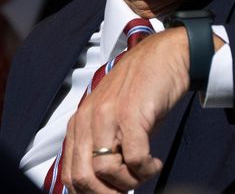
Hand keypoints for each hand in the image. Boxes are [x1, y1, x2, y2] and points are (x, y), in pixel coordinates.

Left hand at [60, 27, 190, 192]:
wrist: (164, 55)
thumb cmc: (142, 89)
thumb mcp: (112, 119)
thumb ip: (101, 146)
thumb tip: (103, 185)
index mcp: (79, 123)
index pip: (70, 174)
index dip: (89, 193)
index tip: (110, 193)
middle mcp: (89, 119)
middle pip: (82, 177)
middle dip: (107, 193)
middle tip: (128, 189)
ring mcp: (109, 116)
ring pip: (106, 172)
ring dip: (130, 181)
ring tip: (144, 171)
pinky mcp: (132, 114)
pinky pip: (135, 159)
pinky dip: (147, 169)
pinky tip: (154, 163)